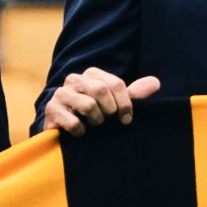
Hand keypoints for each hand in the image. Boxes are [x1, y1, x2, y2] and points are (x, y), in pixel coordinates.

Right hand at [44, 68, 158, 135]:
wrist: (63, 128)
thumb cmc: (94, 114)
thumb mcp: (115, 103)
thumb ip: (133, 94)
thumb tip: (155, 83)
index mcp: (92, 74)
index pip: (115, 84)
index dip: (125, 104)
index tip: (126, 120)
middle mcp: (74, 79)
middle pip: (101, 90)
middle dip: (109, 111)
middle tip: (108, 121)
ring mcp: (61, 94)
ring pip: (88, 105)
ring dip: (96, 121)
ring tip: (93, 124)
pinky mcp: (51, 110)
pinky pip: (73, 122)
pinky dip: (81, 131)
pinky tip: (80, 131)